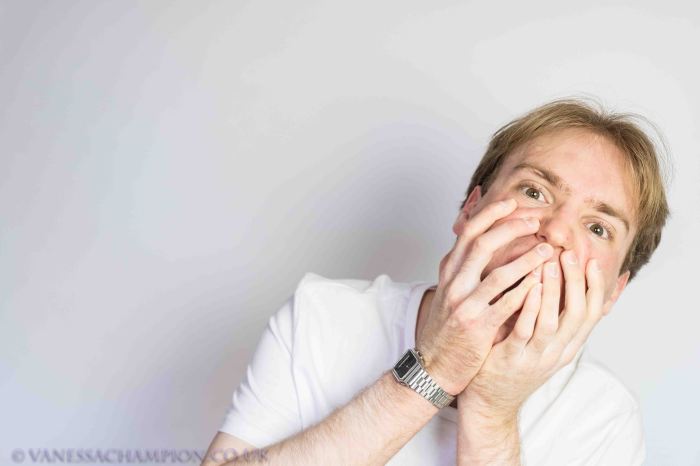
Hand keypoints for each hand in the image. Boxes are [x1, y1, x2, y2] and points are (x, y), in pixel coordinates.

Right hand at [416, 198, 553, 394]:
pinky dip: (526, 292)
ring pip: (497, 274)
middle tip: (535, 220)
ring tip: (547, 250)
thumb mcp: (450, 289)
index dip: (490, 213)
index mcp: (449, 270)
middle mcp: (453, 283)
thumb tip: (477, 230)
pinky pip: (506, 305)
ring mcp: (464, 305)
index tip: (512, 202)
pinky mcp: (477, 327)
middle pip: (480, 244)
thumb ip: (464, 263)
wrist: (433, 364)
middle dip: (510, 227)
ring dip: (526, 259)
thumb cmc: (447, 326)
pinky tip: (542, 283)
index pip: (467, 231)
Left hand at [458, 249, 608, 420]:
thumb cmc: (515, 362)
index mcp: (568, 346)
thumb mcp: (542, 342)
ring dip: (553, 291)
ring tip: (551, 264)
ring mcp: (535, 358)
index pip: (593, 314)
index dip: (595, 286)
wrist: (490, 402)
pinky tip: (528, 287)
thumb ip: (555, 316)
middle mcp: (557, 353)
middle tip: (571, 255)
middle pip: (578, 315)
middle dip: (577, 282)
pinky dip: (529, 308)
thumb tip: (567, 285)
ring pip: (552, 322)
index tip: (592, 260)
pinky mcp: (511, 359)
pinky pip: (524, 331)